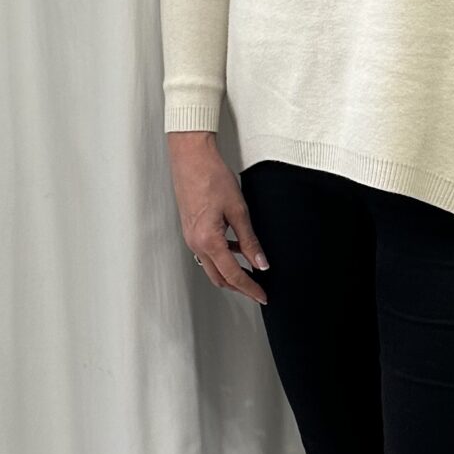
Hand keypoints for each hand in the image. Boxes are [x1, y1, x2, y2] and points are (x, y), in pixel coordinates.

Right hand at [167, 131, 269, 303]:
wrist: (191, 157)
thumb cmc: (211, 176)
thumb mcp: (238, 210)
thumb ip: (250, 240)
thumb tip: (261, 263)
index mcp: (208, 240)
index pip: (233, 274)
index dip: (250, 288)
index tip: (262, 295)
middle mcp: (196, 243)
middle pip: (219, 277)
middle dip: (239, 287)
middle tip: (258, 290)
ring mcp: (191, 237)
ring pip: (211, 267)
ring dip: (230, 273)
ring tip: (251, 271)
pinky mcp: (191, 229)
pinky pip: (207, 253)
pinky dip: (222, 257)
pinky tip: (237, 249)